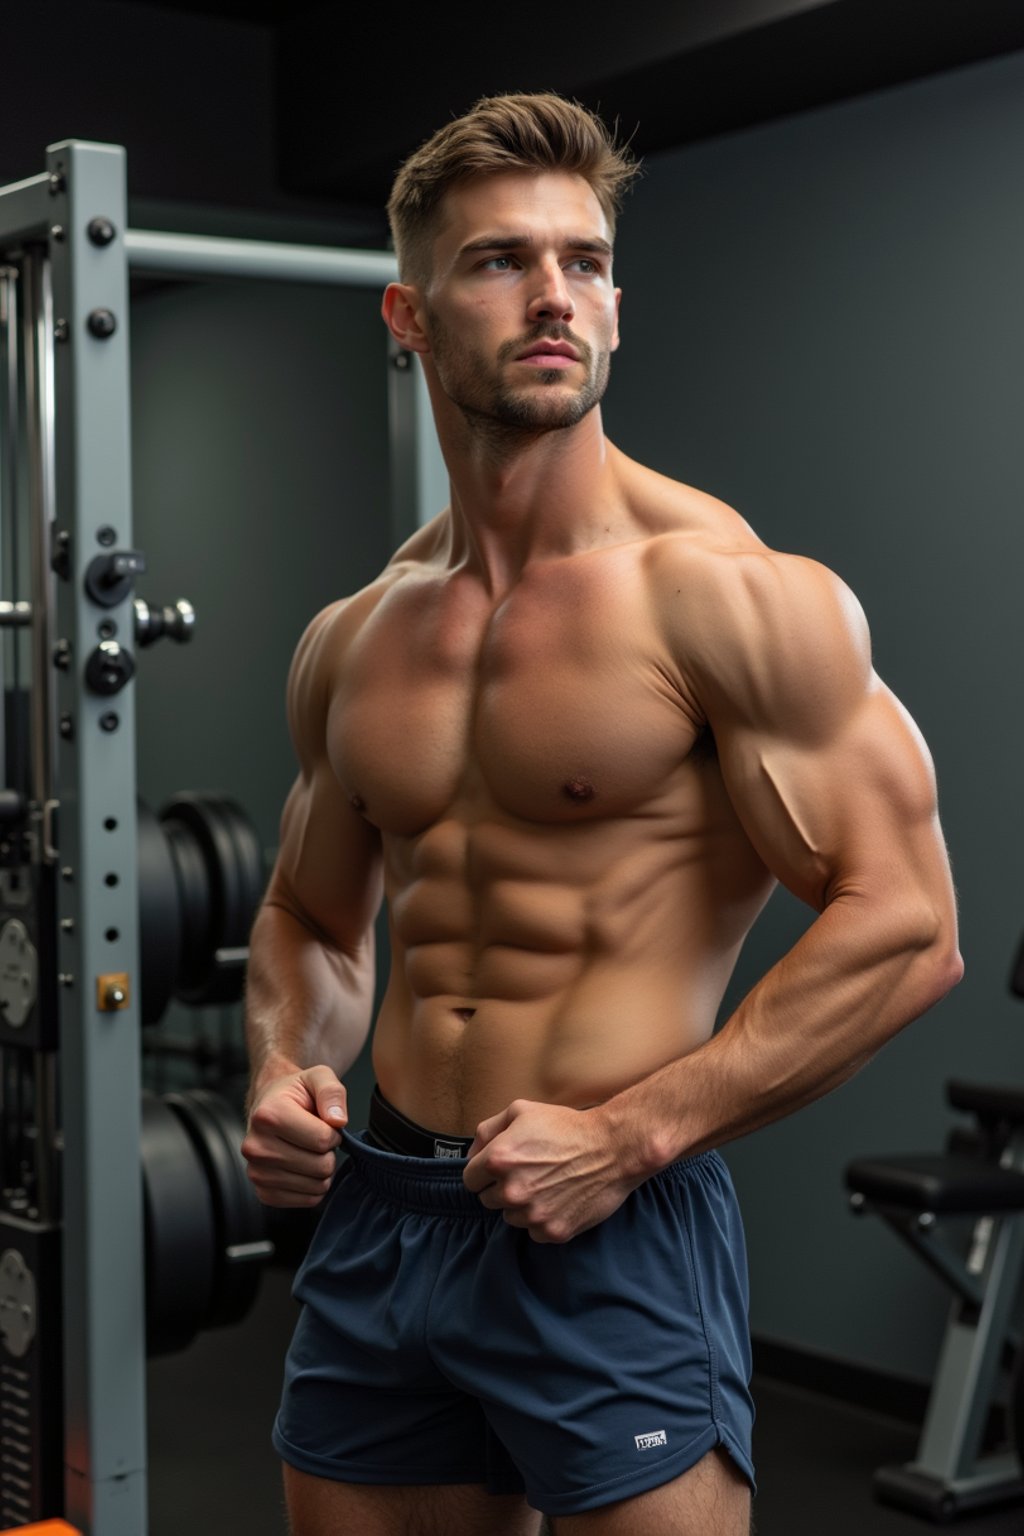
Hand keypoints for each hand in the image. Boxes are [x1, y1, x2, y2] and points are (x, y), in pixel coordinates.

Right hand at [242, 1064, 346, 1207]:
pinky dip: (314, 1187)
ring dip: (322, 1170)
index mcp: (268, 1115)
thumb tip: (338, 1120)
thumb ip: (332, 1092)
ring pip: (316, 1187)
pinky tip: (305, 1167)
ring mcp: (256, 1173)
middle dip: (329, 1153)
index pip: (322, 1140)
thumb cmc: (297, 1094)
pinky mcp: (264, 1192)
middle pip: (320, 1166)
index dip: (333, 1132)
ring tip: (310, 1151)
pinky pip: (307, 1201)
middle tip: (317, 1138)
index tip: (324, 1123)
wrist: (270, 1107)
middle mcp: (255, 1147)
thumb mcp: (318, 1078)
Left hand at [462, 1099, 644, 1242]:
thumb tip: (472, 1153)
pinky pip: (534, 1231)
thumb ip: (487, 1130)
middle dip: (502, 1188)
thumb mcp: (521, 1111)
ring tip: (546, 1184)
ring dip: (522, 1205)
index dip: (485, 1172)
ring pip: (511, 1217)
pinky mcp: (553, 1231)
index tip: (501, 1168)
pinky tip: (558, 1199)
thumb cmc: (566, 1127)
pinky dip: (543, 1219)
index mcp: (498, 1160)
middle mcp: (511, 1191)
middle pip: (488, 1201)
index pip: (470, 1180)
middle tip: (529, 1173)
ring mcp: (532, 1215)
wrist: (612, 1148)